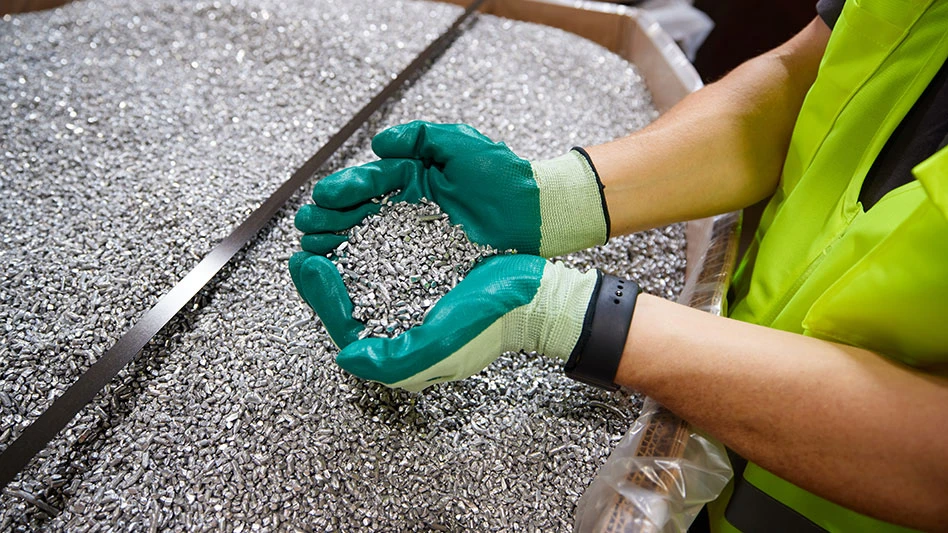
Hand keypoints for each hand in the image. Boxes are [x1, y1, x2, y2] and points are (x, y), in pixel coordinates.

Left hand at [288, 252, 600, 391]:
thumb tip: (345, 354)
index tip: (309, 263)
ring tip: (325, 228)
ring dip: (340, 252)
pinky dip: (367, 244)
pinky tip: (358, 224)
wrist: (533, 295)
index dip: (320, 296)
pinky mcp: (427, 278)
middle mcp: (401, 327)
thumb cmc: (490, 323)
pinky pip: (386, 262)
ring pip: (362, 278)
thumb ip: (389, 362)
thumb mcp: (437, 348)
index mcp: (399, 351)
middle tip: (305, 243)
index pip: (344, 325)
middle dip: (322, 274)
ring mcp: (414, 302)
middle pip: (348, 302)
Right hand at [295, 121, 609, 257]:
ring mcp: (414, 236)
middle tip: (308, 225)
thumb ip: (420, 137)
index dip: (345, 189)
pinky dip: (365, 267)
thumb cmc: (503, 176)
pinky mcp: (426, 262)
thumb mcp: (462, 144)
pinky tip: (343, 272)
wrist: (537, 213)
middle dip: (330, 218)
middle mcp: (407, 206)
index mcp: (411, 176)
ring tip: (314, 247)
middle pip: (359, 211)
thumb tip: (378, 143)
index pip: (369, 181)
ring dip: (337, 243)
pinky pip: (390, 264)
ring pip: (367, 238)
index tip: (323, 196)